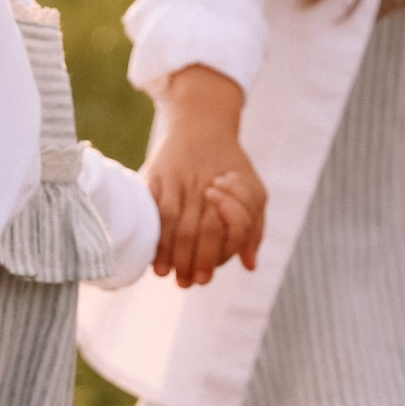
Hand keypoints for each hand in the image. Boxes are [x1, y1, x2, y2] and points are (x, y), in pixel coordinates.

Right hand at [143, 65, 266, 286]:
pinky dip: (153, 231)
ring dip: (168, 251)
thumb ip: (253, 229)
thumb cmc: (231, 166)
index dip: (212, 256)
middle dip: (189, 260)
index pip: (224, 232)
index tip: (203, 278)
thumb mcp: (254, 191)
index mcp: (233, 194)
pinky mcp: (158, 175)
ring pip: (173, 223)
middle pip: (195, 232)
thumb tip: (249, 265)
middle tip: (184, 281)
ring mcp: (180, 181)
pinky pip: (154, 208)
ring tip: (164, 272)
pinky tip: (149, 250)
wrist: (203, 124)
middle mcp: (204, 189)